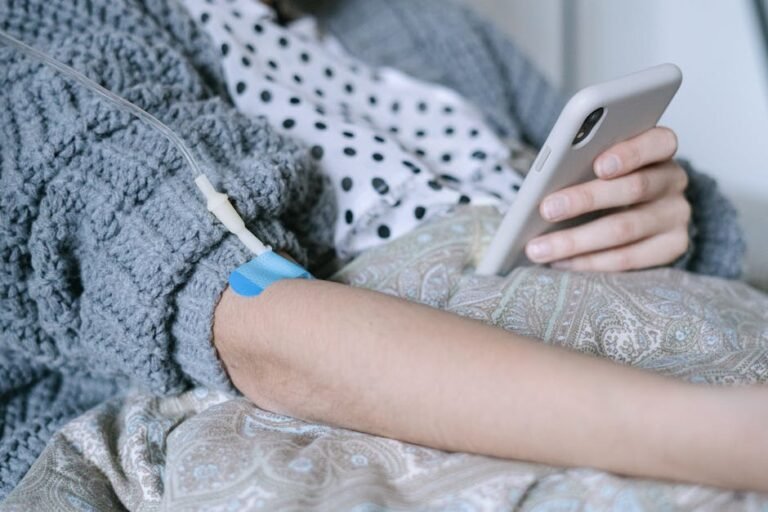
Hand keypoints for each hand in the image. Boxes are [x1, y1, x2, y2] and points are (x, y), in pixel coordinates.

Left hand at [526, 127, 690, 271]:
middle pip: (633, 188)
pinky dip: (588, 262)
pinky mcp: (671, 248)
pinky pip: (626, 259)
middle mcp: (673, 180)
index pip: (657, 142)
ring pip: (624, 229)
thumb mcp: (599, 163)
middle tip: (546, 209)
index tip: (598, 166)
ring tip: (539, 248)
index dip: (630, 154)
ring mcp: (676, 216)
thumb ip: (584, 162)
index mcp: (659, 148)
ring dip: (575, 241)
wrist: (639, 213)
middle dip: (585, 199)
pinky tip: (560, 262)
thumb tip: (546, 180)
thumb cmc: (606, 180)